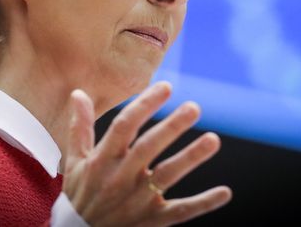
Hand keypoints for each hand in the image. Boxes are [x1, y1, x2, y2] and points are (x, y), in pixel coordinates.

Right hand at [63, 81, 231, 225]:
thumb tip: (79, 93)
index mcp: (103, 159)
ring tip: (213, 139)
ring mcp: (138, 200)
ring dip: (191, 158)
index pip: (124, 126)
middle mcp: (121, 177)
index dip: (145, 105)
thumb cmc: (80, 194)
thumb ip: (80, 127)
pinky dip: (204, 203)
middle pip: (149, 147)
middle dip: (172, 127)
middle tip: (194, 108)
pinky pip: (181, 211)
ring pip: (168, 175)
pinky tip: (225, 192)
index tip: (166, 87)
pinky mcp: (152, 220)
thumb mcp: (75, 161)